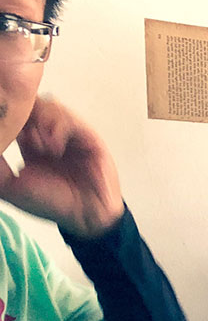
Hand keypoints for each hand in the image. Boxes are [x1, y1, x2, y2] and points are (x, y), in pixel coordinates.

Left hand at [0, 97, 123, 237]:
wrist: (83, 217)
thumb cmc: (51, 202)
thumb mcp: (10, 185)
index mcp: (28, 141)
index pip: (14, 114)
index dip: (8, 115)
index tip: (5, 129)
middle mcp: (48, 133)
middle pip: (29, 103)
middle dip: (21, 115)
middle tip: (21, 137)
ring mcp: (68, 132)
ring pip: (47, 105)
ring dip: (39, 122)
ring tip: (38, 146)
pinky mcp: (86, 135)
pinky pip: (68, 117)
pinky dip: (57, 128)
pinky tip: (54, 148)